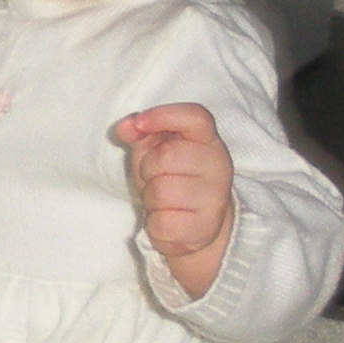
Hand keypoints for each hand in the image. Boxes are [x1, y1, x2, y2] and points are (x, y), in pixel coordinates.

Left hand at [112, 102, 236, 293]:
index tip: (139, 123)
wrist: (199, 224)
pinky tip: (167, 220)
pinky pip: (162, 223)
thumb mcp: (155, 150)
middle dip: (147, 169)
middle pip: (166, 156)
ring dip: (150, 199)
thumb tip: (125, 127)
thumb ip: (141, 133)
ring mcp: (215, 197)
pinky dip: (155, 224)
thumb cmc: (174, 179)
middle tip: (156, 178)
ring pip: (161, 192)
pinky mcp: (205, 227)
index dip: (164, 115)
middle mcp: (218, 165)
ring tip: (162, 201)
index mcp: (208, 140)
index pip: (195, 117)